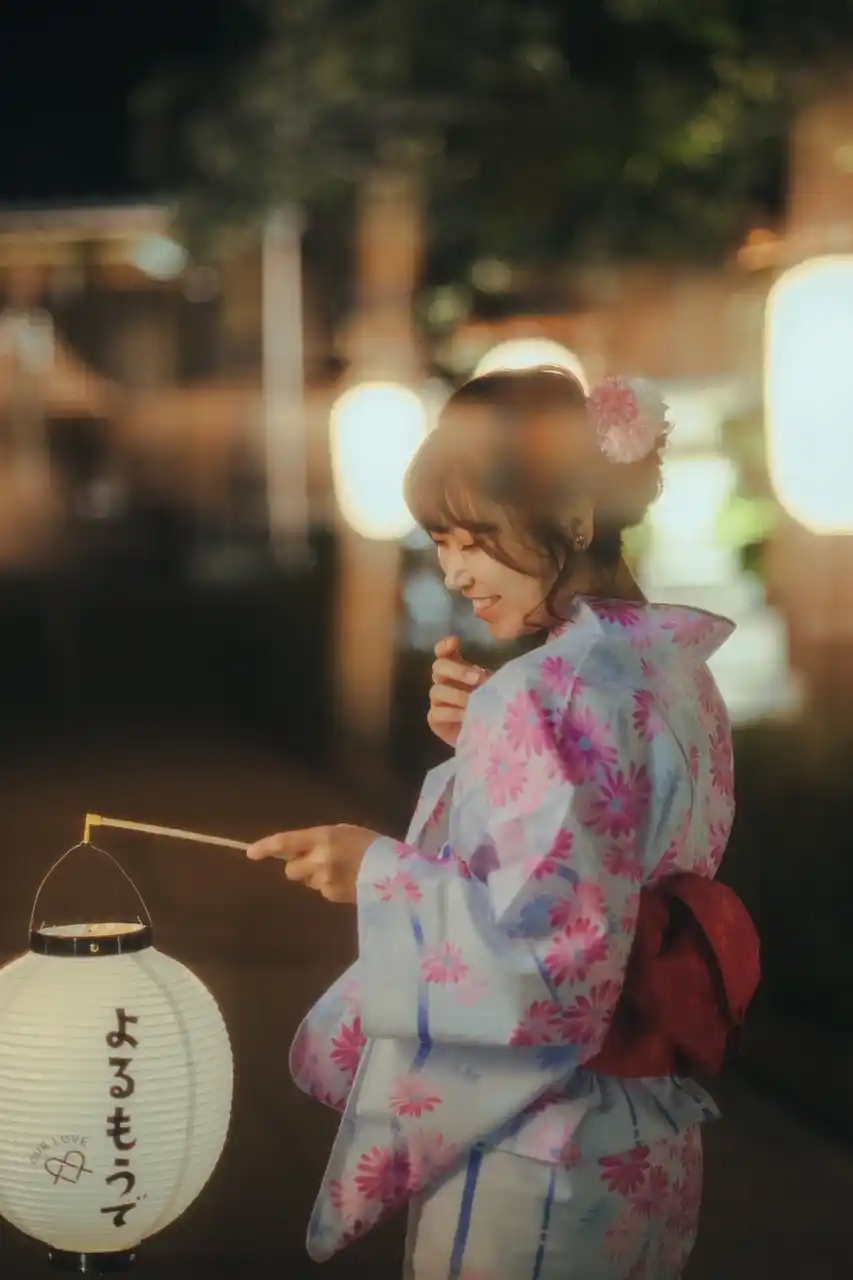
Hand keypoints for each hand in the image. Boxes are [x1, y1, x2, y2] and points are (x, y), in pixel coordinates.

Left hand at [245, 823, 380, 903]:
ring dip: (316, 877)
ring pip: (307, 882)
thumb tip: (298, 850)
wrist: (397, 870)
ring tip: (342, 871)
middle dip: (299, 866)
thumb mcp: (345, 832)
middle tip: (318, 861)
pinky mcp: (333, 897)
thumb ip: (320, 840)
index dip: (266, 847)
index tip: (251, 853)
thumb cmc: (372, 843)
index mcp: (323, 838)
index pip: (286, 842)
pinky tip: (348, 881)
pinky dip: (330, 887)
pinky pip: (322, 891)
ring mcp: (325, 881)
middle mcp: (320, 860)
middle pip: (291, 870)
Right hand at [428, 635, 490, 748]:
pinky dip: (453, 713)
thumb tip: (489, 676)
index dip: (445, 646)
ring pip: (437, 690)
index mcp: (456, 671)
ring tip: (473, 701)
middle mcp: (443, 682)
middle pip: (438, 667)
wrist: (484, 736)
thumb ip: (487, 680)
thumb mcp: (491, 690)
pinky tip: (465, 715)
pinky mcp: (434, 719)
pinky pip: (438, 712)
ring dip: (457, 694)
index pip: (443, 653)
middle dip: (457, 670)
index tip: (455, 641)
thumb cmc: (487, 707)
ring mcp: (437, 701)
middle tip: (477, 679)